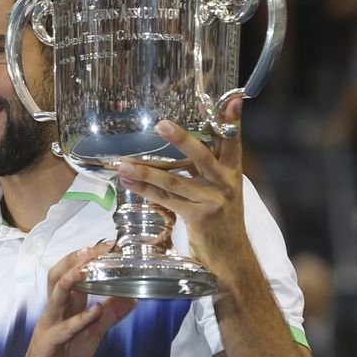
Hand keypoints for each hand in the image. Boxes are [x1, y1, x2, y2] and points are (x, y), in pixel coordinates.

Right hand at [10, 244, 136, 356]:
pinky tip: (94, 312)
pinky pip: (64, 328)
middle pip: (58, 275)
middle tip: (95, 248)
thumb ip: (109, 316)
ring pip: (56, 296)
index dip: (87, 258)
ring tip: (84, 269)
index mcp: (64, 306)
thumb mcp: (92, 335)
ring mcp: (49, 325)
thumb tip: (132, 299)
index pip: (71, 274)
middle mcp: (54, 310)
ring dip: (70, 281)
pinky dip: (80, 319)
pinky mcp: (49, 343)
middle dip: (75, 260)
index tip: (107, 245)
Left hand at [115, 96, 252, 277]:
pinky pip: (165, 200)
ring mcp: (212, 200)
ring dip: (145, 171)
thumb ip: (206, 172)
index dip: (232, 120)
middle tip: (161, 124)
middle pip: (201, 155)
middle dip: (181, 139)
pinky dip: (144, 191)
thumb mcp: (223, 193)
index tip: (232, 98)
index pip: (233, 142)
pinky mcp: (198, 217)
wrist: (233, 259)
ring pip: (173, 180)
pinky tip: (128, 183)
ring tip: (123, 163)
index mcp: (233, 173)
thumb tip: (181, 150)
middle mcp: (225, 183)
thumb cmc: (222, 224)